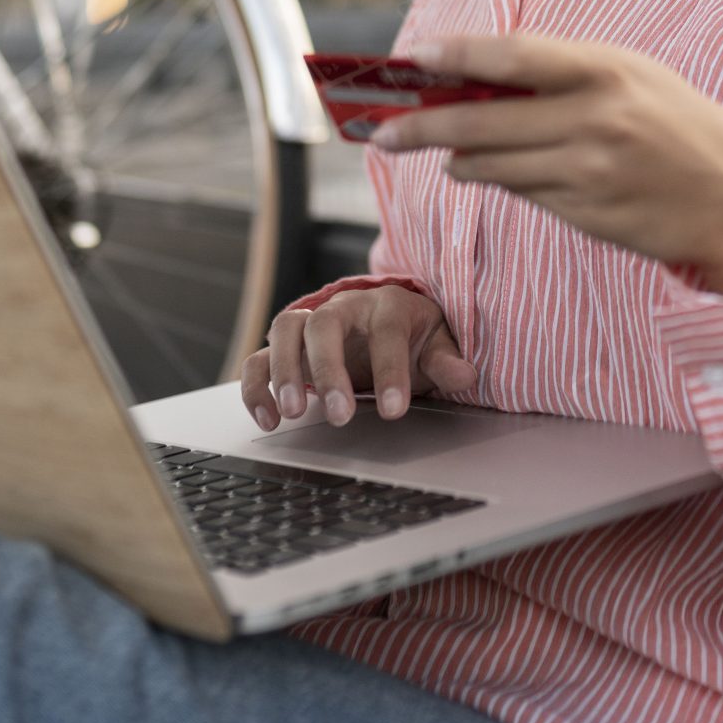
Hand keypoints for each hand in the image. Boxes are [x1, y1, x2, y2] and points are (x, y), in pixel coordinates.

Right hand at [241, 284, 477, 430]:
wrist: (387, 322)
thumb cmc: (413, 335)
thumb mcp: (437, 343)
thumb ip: (447, 360)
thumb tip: (465, 376)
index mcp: (386, 304)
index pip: (386, 330)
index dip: (390, 370)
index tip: (395, 411)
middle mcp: (343, 307)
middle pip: (323, 324)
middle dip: (329, 371)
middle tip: (340, 415)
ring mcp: (311, 325)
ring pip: (285, 330)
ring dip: (284, 371)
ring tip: (292, 413)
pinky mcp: (288, 349)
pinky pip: (259, 358)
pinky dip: (257, 386)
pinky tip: (268, 418)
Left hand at [370, 33, 722, 291]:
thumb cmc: (683, 128)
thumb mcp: (634, 80)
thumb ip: (564, 76)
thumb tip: (478, 81)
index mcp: (606, 69)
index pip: (511, 56)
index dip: (453, 56)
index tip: (409, 60)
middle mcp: (594, 118)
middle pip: (482, 120)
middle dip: (422, 126)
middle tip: (381, 133)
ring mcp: (588, 171)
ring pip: (493, 165)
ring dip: (462, 160)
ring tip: (451, 153)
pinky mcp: (586, 214)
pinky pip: (524, 194)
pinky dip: (504, 183)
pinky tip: (503, 175)